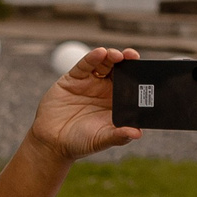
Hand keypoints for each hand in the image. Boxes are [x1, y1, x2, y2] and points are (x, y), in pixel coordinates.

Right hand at [24, 46, 143, 161]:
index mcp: (116, 103)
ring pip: (104, 63)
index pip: (131, 84)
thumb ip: (119, 136)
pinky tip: (100, 53)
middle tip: (132, 56)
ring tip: (116, 55)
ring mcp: (89, 82)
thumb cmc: (80, 143)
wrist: (52, 142)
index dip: (137, 75)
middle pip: (119, 69)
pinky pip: (85, 65)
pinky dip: (93, 57)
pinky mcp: (73, 78)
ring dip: (111, 56)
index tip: (144, 70)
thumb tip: (137, 133)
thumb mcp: (102, 140)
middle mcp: (104, 90)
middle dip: (127, 60)